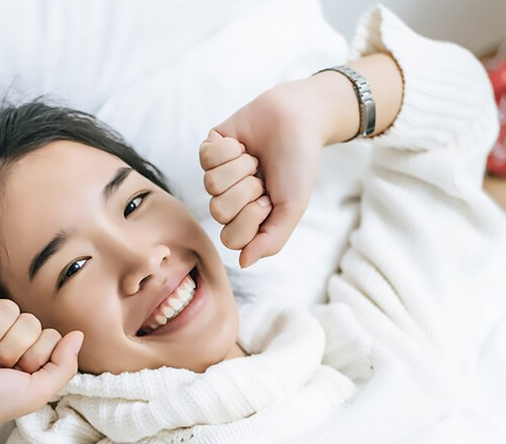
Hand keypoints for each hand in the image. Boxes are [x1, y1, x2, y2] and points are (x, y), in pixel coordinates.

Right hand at [0, 293, 82, 438]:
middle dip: (11, 349)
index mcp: (28, 355)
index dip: (34, 356)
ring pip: (8, 308)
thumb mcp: (37, 392)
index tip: (14, 375)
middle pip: (30, 322)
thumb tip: (78, 335)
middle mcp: (9, 337)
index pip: (50, 336)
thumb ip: (64, 366)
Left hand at [201, 78, 328, 266]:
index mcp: (248, 217)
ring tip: (256, 159)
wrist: (300, 119)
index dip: (250, 219)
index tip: (269, 201)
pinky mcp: (210, 148)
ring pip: (211, 184)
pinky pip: (206, 157)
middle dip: (246, 191)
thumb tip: (244, 262)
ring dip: (240, 168)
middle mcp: (230, 199)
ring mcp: (218, 174)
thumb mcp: (292, 208)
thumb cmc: (298, 165)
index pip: (231, 238)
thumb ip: (271, 240)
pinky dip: (230, 149)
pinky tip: (244, 144)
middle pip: (218, 211)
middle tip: (263, 177)